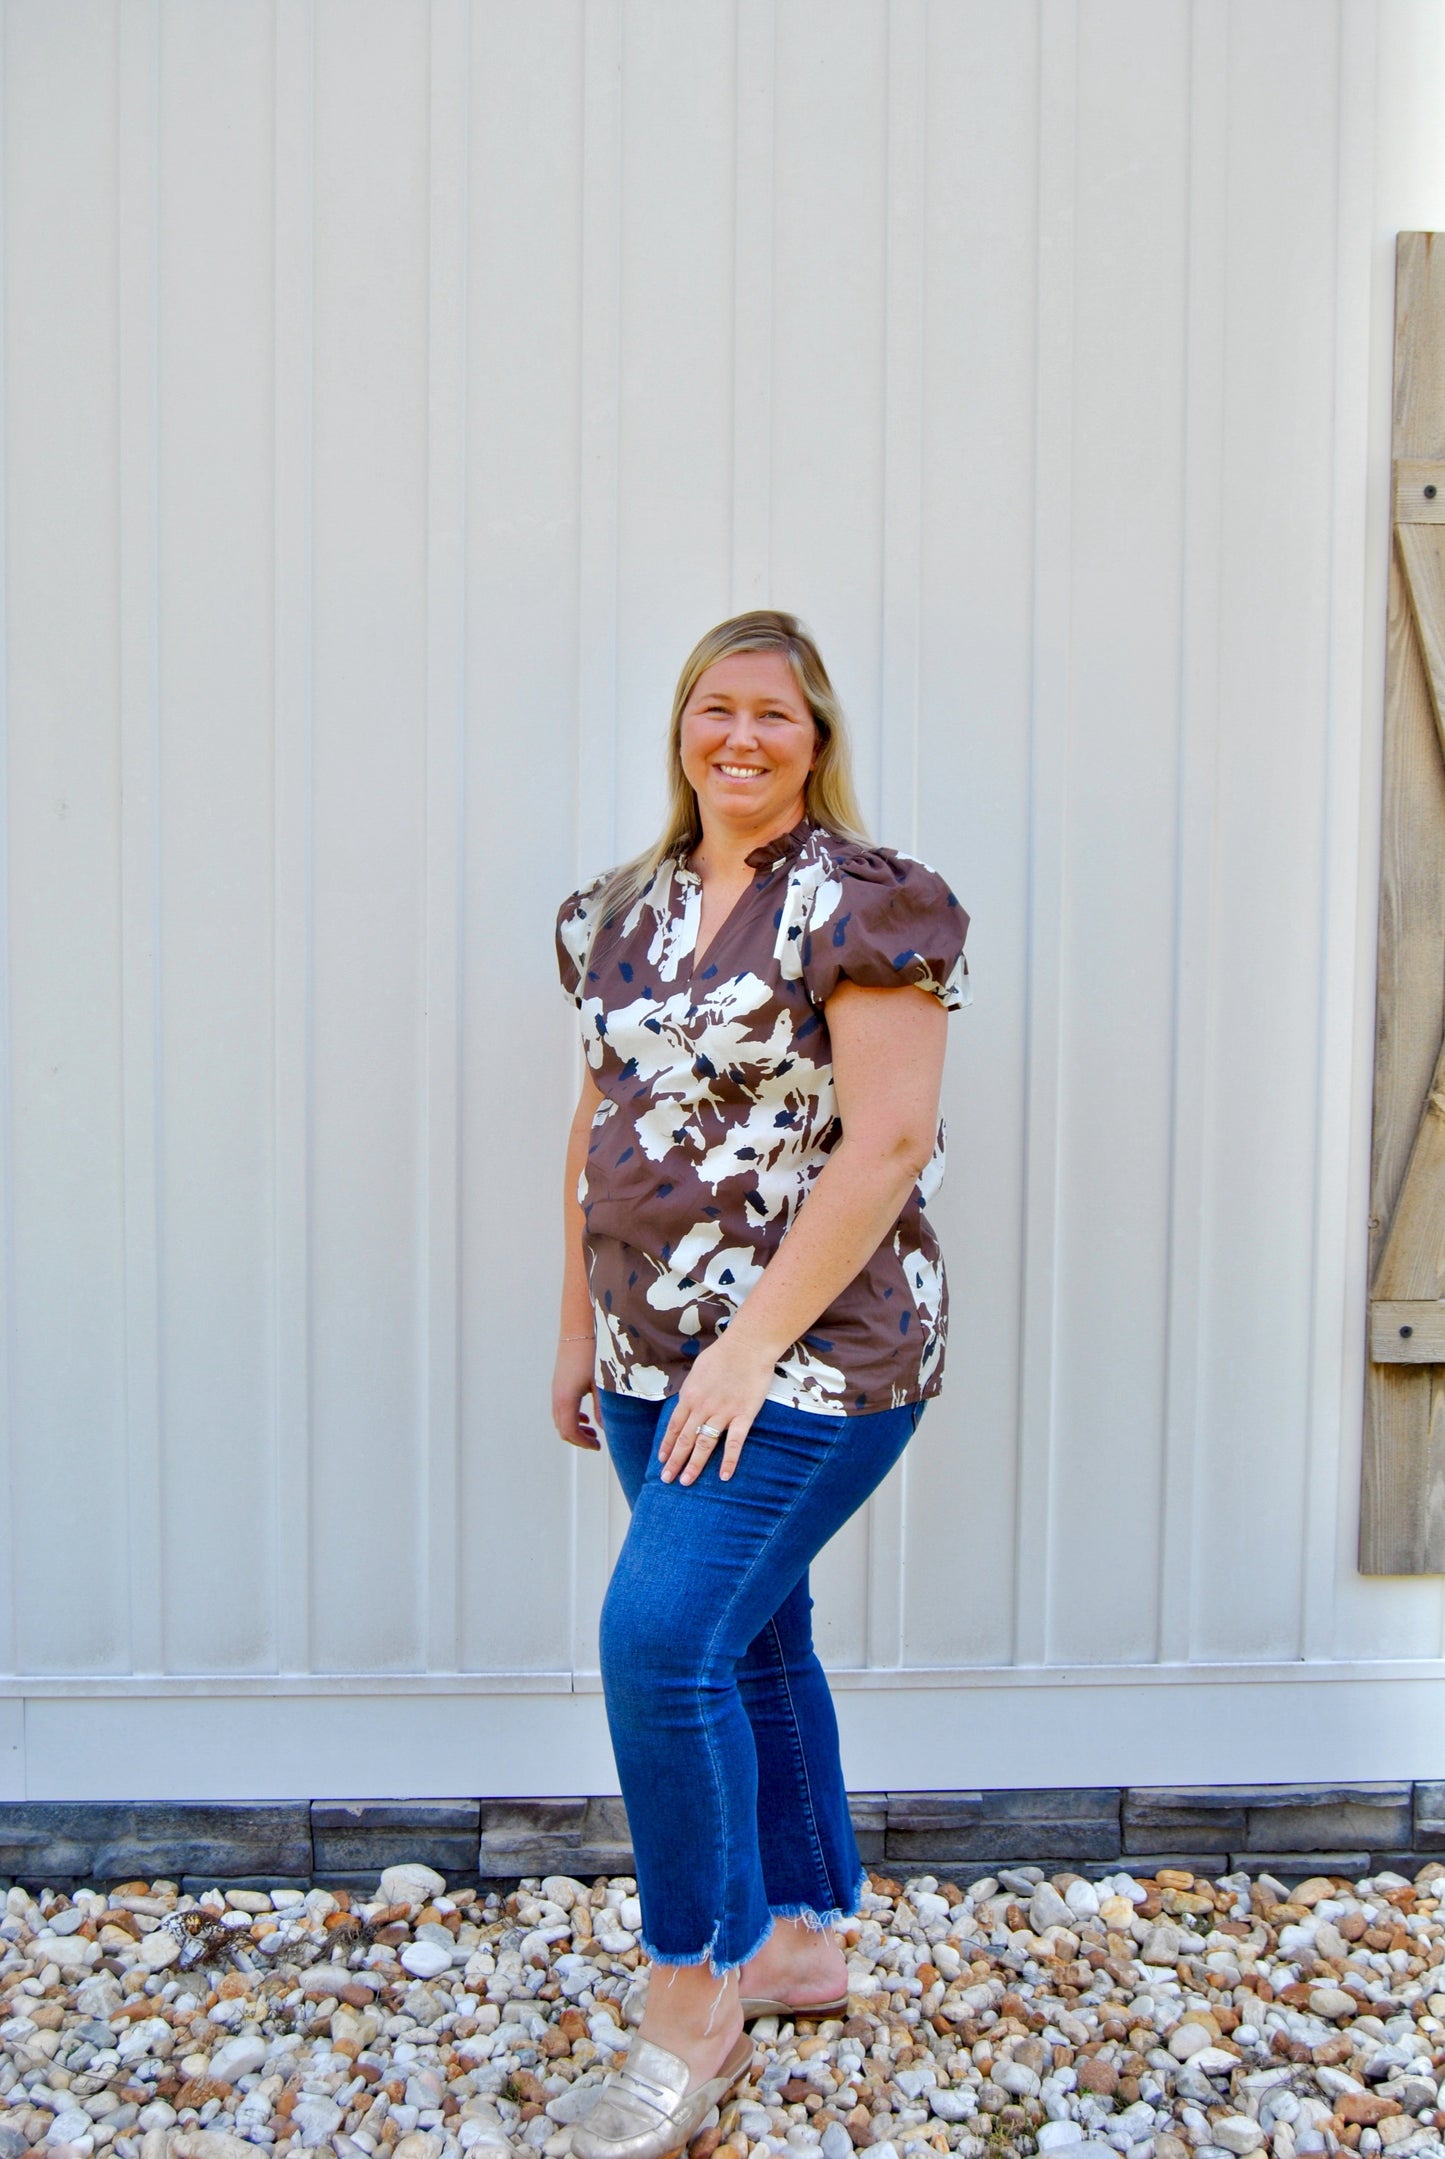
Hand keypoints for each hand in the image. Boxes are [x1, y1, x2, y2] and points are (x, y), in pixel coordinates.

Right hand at [552, 1336, 600, 1450]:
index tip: (598, 1446)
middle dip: (578, 1439)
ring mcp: (557, 1388)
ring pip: (560, 1418)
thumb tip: (606, 1428)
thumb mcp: (603, 1384)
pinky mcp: (560, 1381)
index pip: (569, 1431)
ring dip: (574, 1428)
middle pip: (562, 1428)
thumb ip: (604, 1409)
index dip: (583, 1443)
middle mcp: (557, 1395)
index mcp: (566, 1399)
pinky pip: (561, 1407)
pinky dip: (571, 1417)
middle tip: (596, 1443)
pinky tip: (586, 1415)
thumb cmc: (594, 1353)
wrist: (580, 1326)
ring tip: (592, 1429)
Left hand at [658, 1331, 777, 1484]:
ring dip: (694, 1465)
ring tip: (686, 1481)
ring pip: (704, 1444)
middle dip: (675, 1461)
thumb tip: (687, 1400)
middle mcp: (702, 1407)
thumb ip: (692, 1389)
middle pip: (685, 1439)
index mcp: (689, 1396)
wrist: (748, 1345)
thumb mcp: (698, 1370)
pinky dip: (728, 1461)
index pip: (674, 1426)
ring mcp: (722, 1413)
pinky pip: (734, 1443)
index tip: (662, 1460)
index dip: (667, 1445)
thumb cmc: (723, 1353)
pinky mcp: (742, 1416)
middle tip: (667, 1479)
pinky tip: (724, 1476)